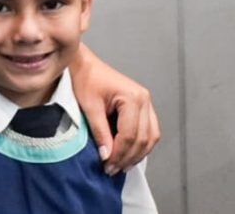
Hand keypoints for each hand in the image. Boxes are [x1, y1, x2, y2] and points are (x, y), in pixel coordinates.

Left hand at [71, 43, 160, 173]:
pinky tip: (127, 154)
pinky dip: (140, 145)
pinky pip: (149, 131)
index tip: (107, 165)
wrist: (83, 64)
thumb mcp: (89, 106)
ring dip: (137, 154)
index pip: (130, 134)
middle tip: (112, 169)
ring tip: (121, 165)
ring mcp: (146, 102)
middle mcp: (144, 99)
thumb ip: (100, 132)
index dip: (119, 153)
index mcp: (133, 97)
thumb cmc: (84, 79)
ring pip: (151, 137)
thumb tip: (107, 156)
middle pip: (143, 138)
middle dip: (128, 157)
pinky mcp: (143, 106)